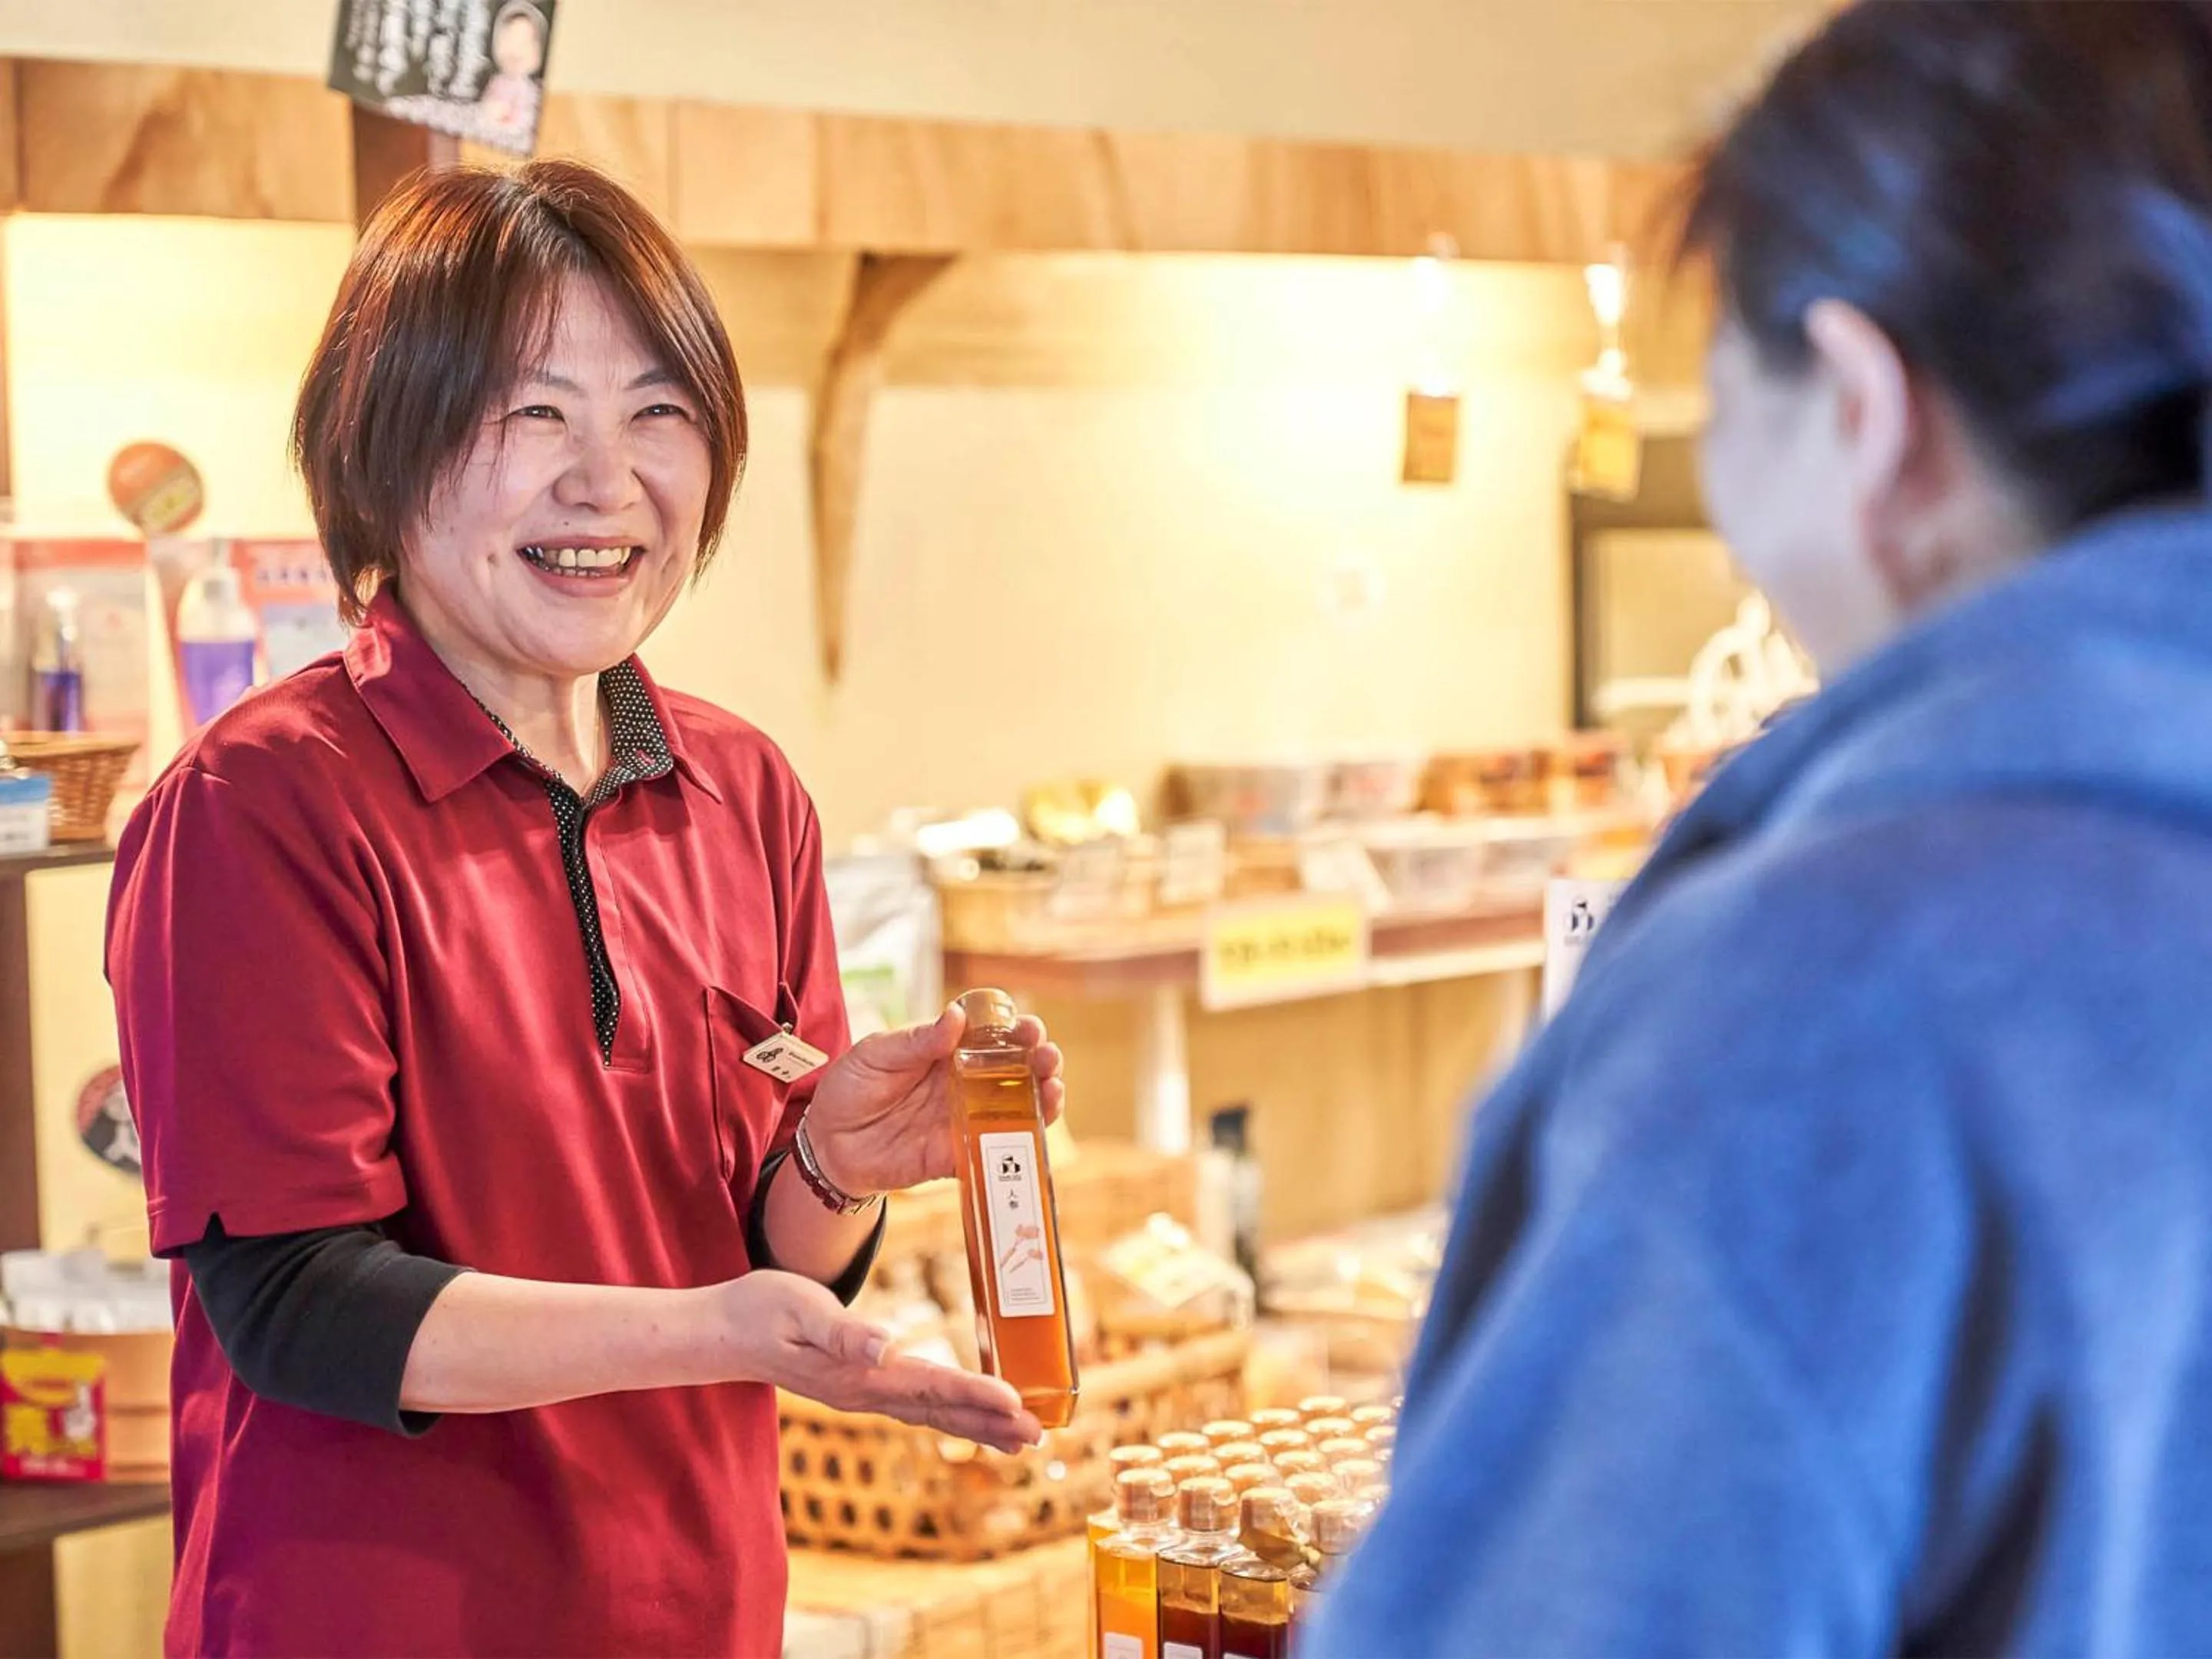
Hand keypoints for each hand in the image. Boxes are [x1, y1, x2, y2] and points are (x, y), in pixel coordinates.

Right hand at [717, 1270, 1041, 1452]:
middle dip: (991, 1424)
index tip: (1016, 1403)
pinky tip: (970, 1416)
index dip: (975, 1395)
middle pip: (940, 1412)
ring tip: (1021, 1438)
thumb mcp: (799, 1308)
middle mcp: (866, 1391)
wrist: (722, 1332)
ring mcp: (862, 1393)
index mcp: (859, 1374)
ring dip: (978, 1426)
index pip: (930, 1387)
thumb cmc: (760, 1310)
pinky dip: (951, 1412)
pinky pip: (917, 1406)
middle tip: (1040, 1439)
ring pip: (932, 1414)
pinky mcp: (858, 1385)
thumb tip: (885, 1346)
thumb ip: (843, 1331)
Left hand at [804, 1003, 1063, 1196]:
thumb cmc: (850, 1088)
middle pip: (1016, 1068)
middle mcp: (965, 1083)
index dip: (1016, 1029)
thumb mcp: (876, 1054)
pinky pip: (995, 1149)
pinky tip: (1035, 1126)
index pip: (992, 1035)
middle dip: (1040, 1059)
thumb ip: (917, 1040)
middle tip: (1046, 1054)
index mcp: (947, 1051)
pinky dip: (1021, 1140)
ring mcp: (965, 1119)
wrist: (827, 1142)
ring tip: (1052, 1084)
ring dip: (1043, 1095)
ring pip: (1016, 1107)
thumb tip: (957, 1017)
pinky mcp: (958, 1154)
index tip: (1028, 1026)